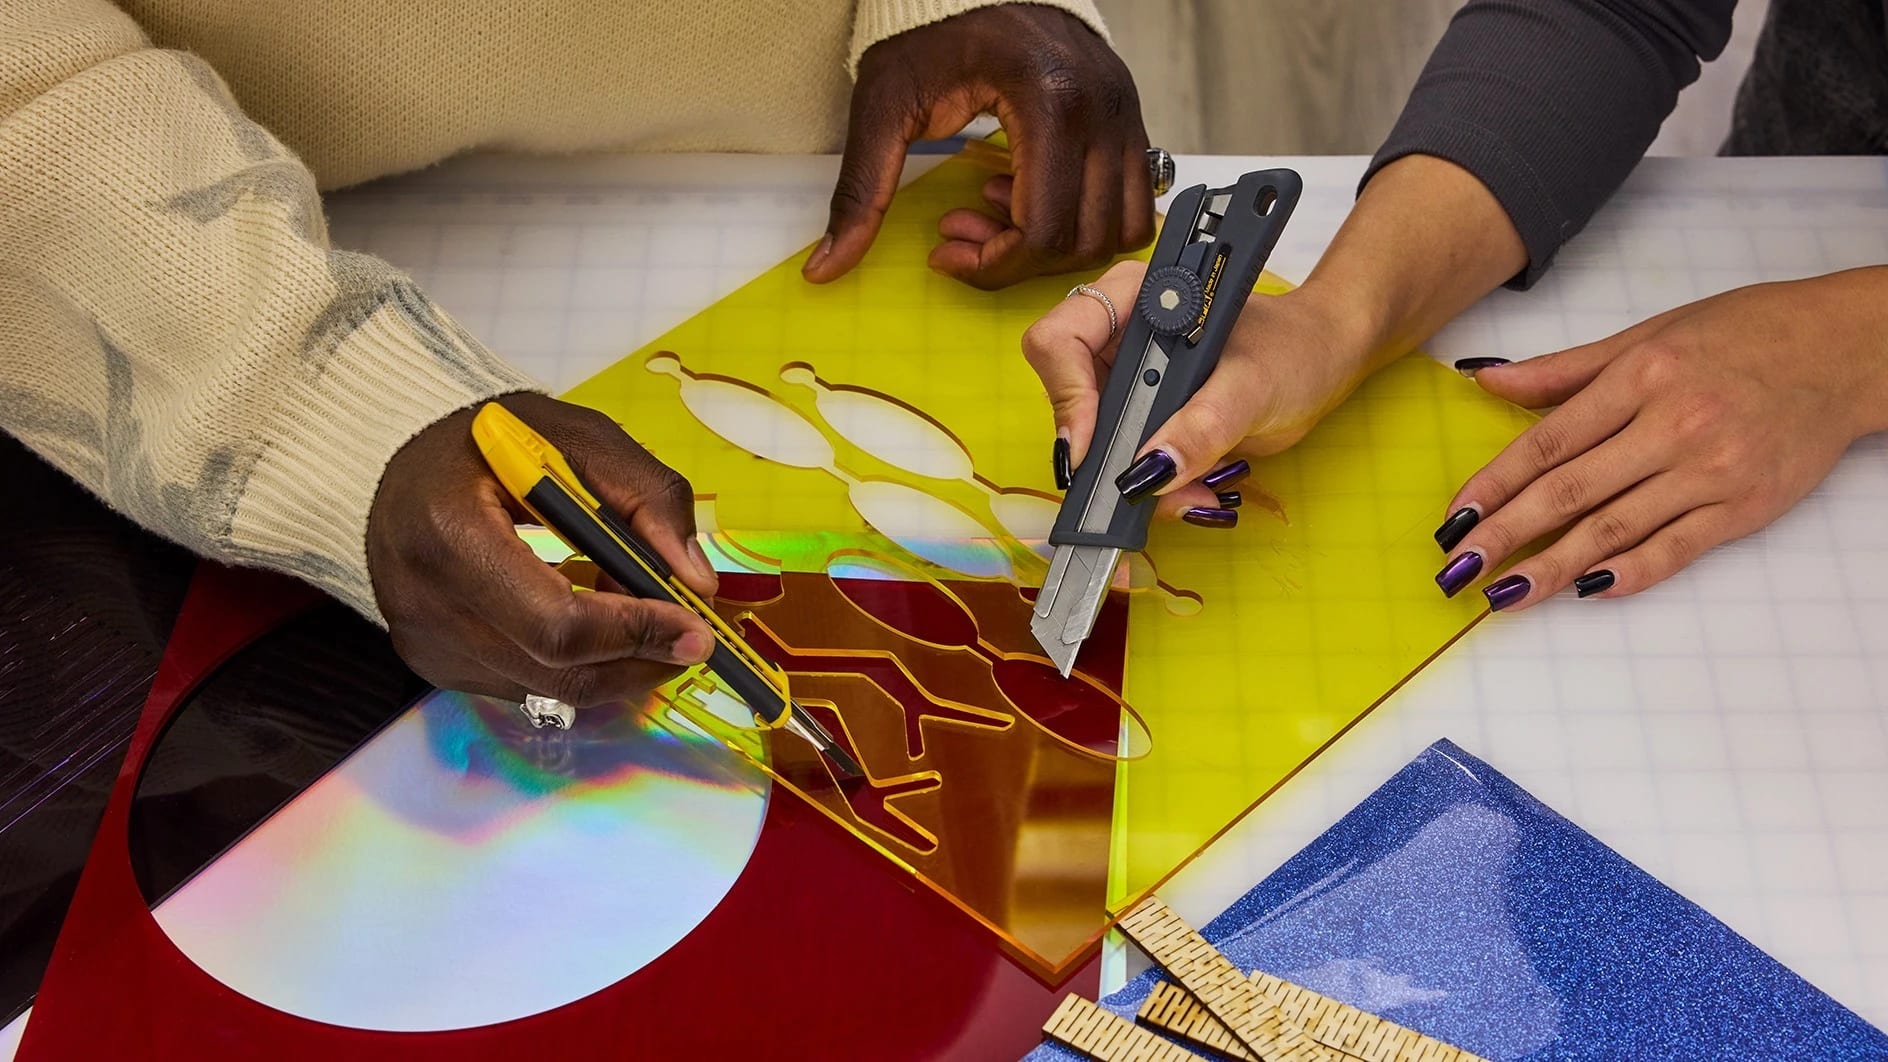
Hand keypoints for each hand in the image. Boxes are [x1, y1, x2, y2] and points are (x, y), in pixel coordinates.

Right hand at [367, 394, 719, 707]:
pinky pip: (529, 685)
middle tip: (692, 636)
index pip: (558, 622)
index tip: (696, 628)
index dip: (636, 632)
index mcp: (451, 533)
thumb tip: (697, 581)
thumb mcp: (577, 437)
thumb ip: (647, 496)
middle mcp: (426, 603)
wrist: (405, 467)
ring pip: (552, 688)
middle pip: (560, 669)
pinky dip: (578, 662)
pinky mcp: (435, 666)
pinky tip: (590, 617)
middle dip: (641, 658)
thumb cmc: (492, 444)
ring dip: (616, 662)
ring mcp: (427, 644)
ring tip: (641, 612)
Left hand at [802, 4, 1152, 289]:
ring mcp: (1125, 116)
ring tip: (1002, 212)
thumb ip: (860, 192)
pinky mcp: (1132, 122)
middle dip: (1018, 258)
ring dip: (1058, 244)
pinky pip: (1130, 205)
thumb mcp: (884, 108)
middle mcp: (1100, 110)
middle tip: (965, 232)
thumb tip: (827, 267)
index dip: (993, 264)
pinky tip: (1032, 195)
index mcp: (1048, 102)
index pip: (1043, 230)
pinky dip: (1085, 221)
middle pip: (1081, 240)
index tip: (947, 250)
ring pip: (1117, 231)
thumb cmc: (932, 34)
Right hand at [1022, 260, 1373, 524]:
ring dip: (1136, 480)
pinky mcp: (1145, 416)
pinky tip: (1195, 490)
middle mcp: (1120, 336)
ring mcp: (1130, 379)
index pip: (1062, 339)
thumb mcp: (1253, 387)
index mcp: (1136, 300)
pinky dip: (1156, 487)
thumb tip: (1149, 471)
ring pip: (1096, 442)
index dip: (1067, 395)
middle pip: (1068, 399)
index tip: (1090, 447)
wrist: (1325, 362)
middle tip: (1144, 486)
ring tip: (1191, 493)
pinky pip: (1126, 461)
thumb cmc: (1297, 347)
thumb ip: (1203, 426)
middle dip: (1105, 452)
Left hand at [1434, 267, 1887, 609]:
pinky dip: (1628, 573)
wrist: (1846, 350)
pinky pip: (1674, 549)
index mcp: (1642, 376)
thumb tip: (1487, 380)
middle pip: (1570, 491)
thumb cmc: (1743, 334)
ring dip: (1551, 567)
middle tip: (1457, 569)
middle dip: (1506, 534)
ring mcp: (1711, 471)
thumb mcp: (1647, 334)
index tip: (1454, 517)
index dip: (1494, 485)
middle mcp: (1673, 425)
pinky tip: (1583, 590)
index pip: (1548, 442)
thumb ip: (1564, 369)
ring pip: (1614, 529)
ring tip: (1504, 593)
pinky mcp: (1744, 508)